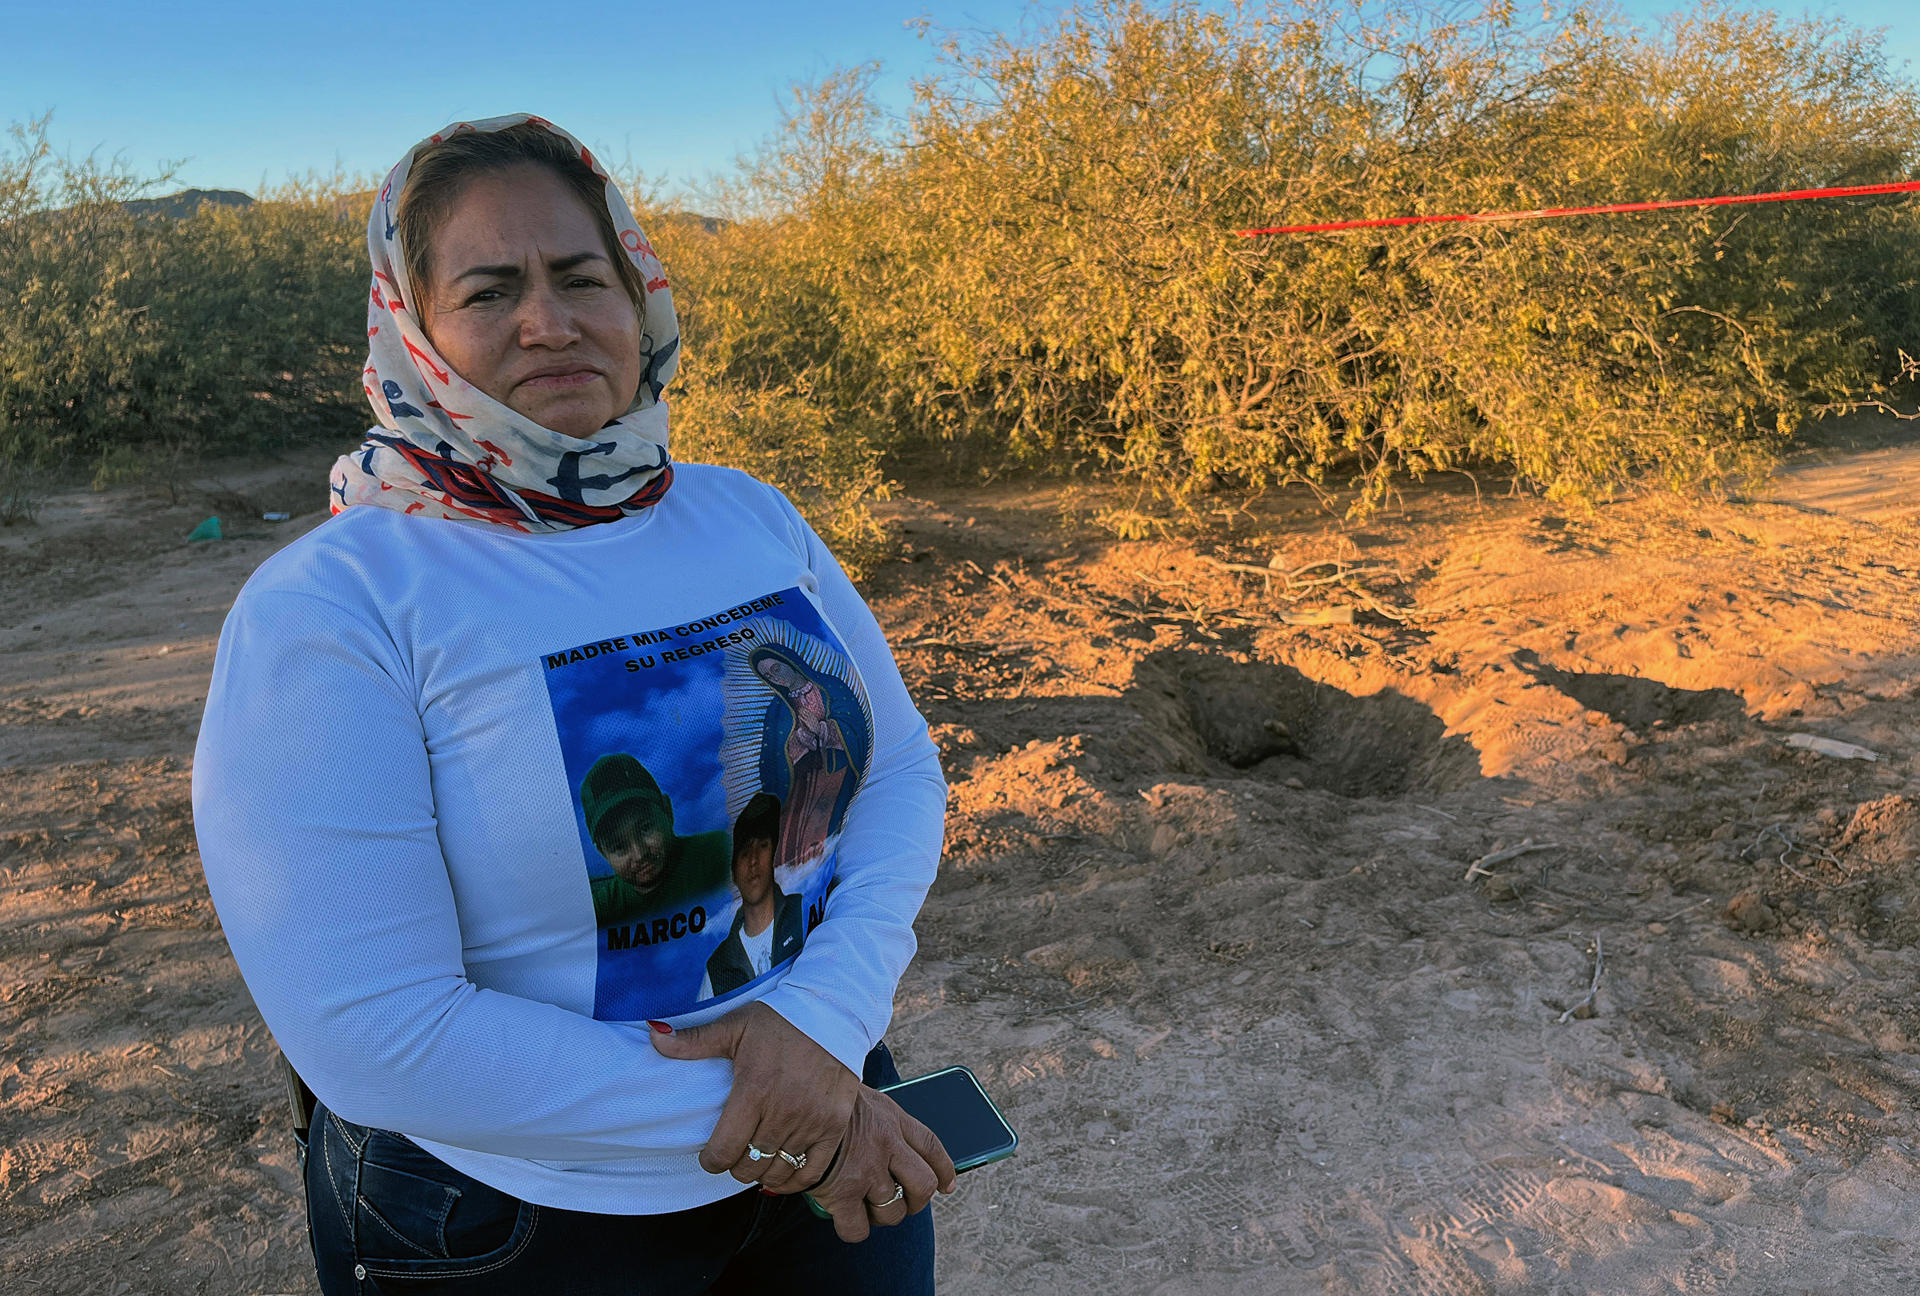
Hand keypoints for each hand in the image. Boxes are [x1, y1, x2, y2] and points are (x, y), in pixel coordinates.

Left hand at [648, 1002, 858, 1194]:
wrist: (833, 1013)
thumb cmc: (780, 1020)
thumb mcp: (735, 1026)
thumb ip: (694, 1041)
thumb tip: (654, 1036)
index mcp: (754, 1090)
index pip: (724, 1150)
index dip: (710, 1161)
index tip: (709, 1155)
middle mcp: (783, 1111)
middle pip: (748, 1167)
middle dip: (734, 1166)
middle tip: (733, 1154)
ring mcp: (812, 1121)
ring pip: (777, 1171)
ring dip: (761, 1173)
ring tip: (755, 1160)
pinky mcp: (834, 1126)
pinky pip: (811, 1170)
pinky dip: (794, 1179)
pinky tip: (782, 1172)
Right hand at [806, 1085, 957, 1242]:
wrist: (791, 1100)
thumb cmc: (820, 1100)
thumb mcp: (858, 1097)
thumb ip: (878, 1119)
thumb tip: (886, 1140)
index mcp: (892, 1118)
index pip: (931, 1146)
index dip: (944, 1169)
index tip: (947, 1184)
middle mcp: (886, 1144)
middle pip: (923, 1185)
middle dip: (917, 1201)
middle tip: (903, 1202)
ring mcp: (866, 1170)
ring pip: (892, 1211)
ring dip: (883, 1215)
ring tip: (866, 1206)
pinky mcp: (842, 1193)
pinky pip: (858, 1228)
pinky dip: (854, 1229)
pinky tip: (845, 1218)